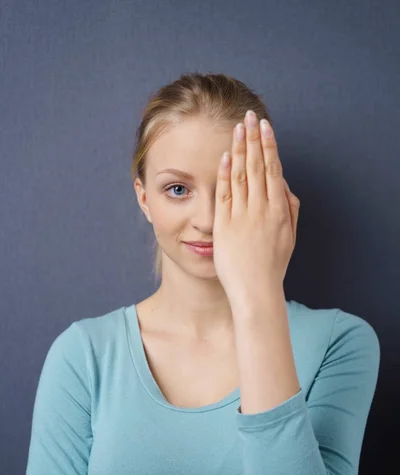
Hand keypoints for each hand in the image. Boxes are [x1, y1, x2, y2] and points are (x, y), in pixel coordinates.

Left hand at [213, 110, 299, 305]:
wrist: (256, 291)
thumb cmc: (273, 266)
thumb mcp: (290, 237)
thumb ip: (290, 209)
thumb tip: (284, 185)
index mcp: (280, 210)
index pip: (273, 169)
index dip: (268, 146)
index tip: (265, 127)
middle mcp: (262, 209)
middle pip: (257, 166)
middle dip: (254, 138)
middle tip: (251, 115)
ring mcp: (243, 216)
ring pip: (241, 175)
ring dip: (239, 148)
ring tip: (238, 127)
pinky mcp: (225, 226)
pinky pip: (225, 194)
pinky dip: (225, 174)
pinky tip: (224, 156)